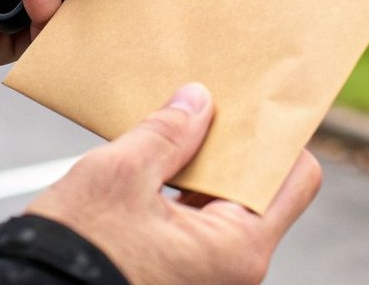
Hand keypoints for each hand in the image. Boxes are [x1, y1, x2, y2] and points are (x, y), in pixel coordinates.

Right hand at [26, 83, 321, 284]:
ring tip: (175, 132)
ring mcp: (207, 280)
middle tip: (208, 107)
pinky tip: (156, 168)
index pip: (296, 179)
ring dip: (204, 169)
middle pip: (259, 190)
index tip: (256, 104)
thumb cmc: (73, 254)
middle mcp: (233, 271)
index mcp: (238, 248)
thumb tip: (196, 101)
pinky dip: (183, 195)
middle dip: (233, 147)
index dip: (278, 137)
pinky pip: (197, 229)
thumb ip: (167, 133)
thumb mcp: (119, 175)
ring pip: (225, 209)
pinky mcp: (178, 281)